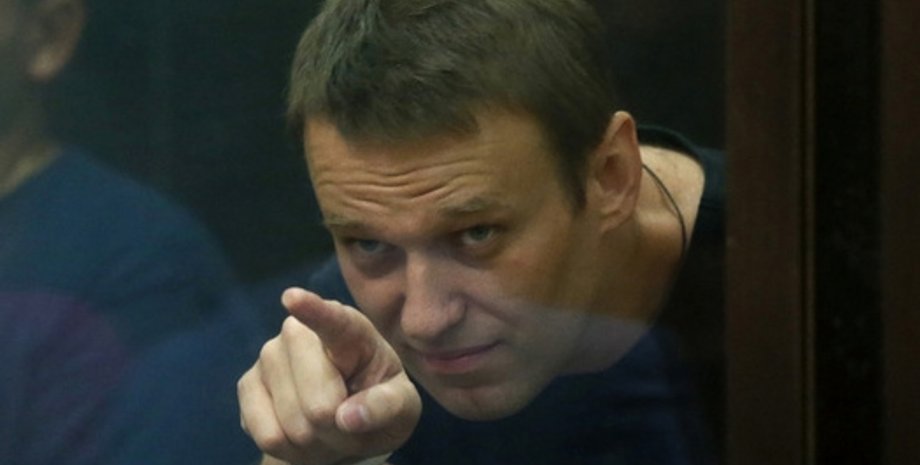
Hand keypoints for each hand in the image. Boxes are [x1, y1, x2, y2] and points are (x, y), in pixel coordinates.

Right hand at [238, 288, 420, 464]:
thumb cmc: (379, 402)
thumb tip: (348, 418)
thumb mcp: (402, 406)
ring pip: (291, 425)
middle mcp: (300, 333)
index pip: (332, 320)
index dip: (312, 310)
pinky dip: (290, 451)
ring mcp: (269, 357)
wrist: (345, 420)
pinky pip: (267, 435)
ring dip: (316, 443)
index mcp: (350, 329)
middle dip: (337, 430)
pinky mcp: (247, 386)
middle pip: (317, 404)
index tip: (292, 298)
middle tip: (349, 424)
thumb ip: (386, 407)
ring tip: (329, 430)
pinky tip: (302, 436)